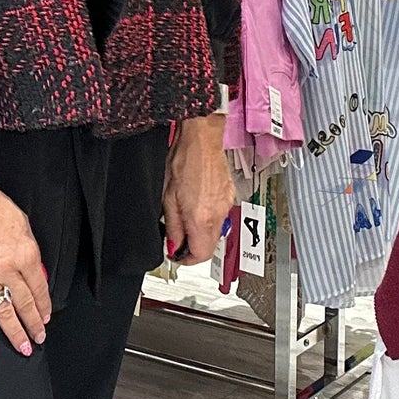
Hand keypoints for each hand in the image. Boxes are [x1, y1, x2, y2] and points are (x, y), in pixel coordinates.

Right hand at [0, 171, 50, 354]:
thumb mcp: (22, 223)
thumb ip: (30, 250)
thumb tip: (35, 272)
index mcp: (25, 254)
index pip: (39, 288)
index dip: (44, 305)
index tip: (46, 317)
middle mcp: (6, 269)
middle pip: (24, 303)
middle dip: (34, 324)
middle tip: (38, 337)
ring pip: (3, 311)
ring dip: (15, 331)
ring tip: (22, 346)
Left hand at [162, 114, 233, 265]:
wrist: (203, 139)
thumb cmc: (185, 160)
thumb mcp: (168, 197)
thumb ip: (173, 226)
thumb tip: (174, 245)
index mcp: (201, 218)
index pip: (199, 255)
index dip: (186, 259)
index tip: (176, 254)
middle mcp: (218, 215)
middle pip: (209, 246)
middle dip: (193, 246)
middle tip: (178, 238)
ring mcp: (226, 206)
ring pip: (215, 232)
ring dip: (200, 231)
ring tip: (185, 216)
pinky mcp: (230, 196)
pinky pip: (220, 216)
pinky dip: (208, 217)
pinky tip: (197, 203)